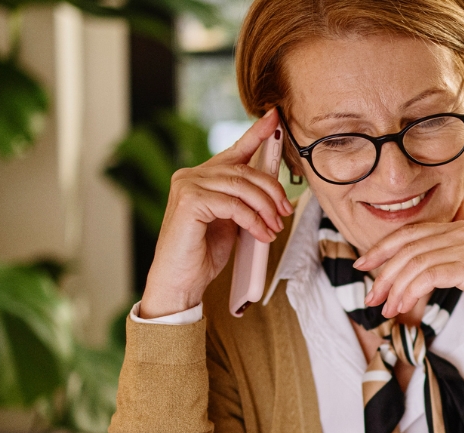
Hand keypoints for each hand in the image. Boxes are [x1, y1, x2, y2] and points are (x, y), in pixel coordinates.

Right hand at [139, 110, 292, 318]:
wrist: (179, 283)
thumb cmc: (202, 254)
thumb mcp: (231, 222)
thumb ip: (243, 201)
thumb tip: (272, 192)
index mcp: (202, 177)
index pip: (234, 150)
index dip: (257, 133)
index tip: (274, 118)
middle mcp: (191, 175)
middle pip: (245, 170)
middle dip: (271, 190)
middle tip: (284, 211)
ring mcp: (187, 186)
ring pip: (242, 186)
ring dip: (265, 208)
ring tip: (273, 227)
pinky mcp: (189, 202)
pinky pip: (234, 204)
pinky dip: (253, 220)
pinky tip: (261, 234)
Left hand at [354, 200, 463, 343]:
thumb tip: (451, 225)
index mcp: (460, 226)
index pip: (411, 231)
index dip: (383, 247)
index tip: (365, 265)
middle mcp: (460, 231)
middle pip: (407, 245)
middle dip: (381, 271)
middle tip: (368, 296)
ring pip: (414, 262)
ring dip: (393, 287)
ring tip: (384, 309)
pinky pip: (428, 276)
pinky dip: (409, 291)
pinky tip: (403, 307)